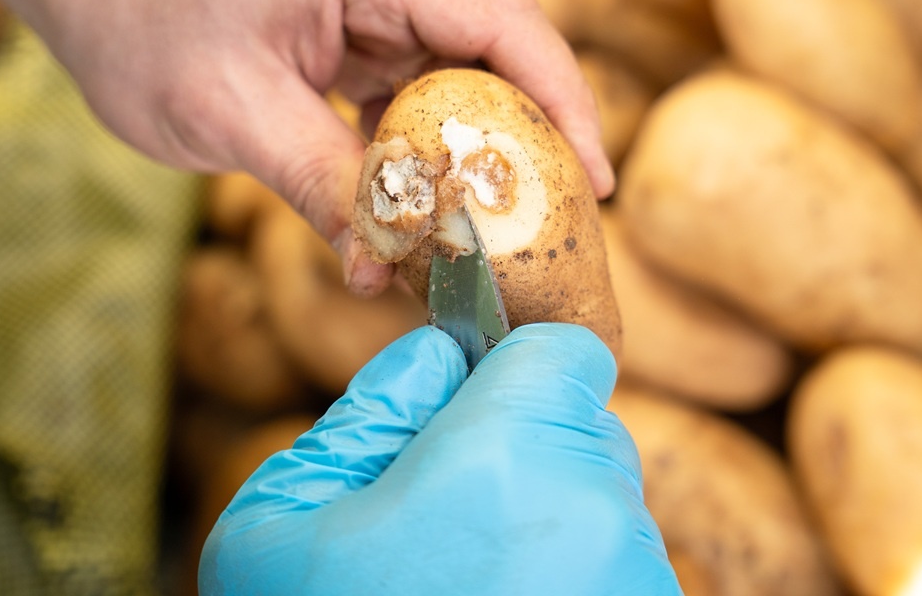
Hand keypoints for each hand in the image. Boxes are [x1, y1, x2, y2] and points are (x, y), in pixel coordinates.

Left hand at [0, 0, 613, 295]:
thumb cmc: (141, 19)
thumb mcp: (230, 116)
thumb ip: (325, 188)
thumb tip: (390, 271)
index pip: (502, 21)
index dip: (562, 104)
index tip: (592, 185)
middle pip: (501, 43)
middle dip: (523, 140)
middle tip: (544, 232)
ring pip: (468, 61)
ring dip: (472, 144)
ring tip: (481, 229)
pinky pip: (429, 65)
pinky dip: (430, 131)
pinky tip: (420, 192)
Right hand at [198, 323, 681, 595]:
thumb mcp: (285, 521)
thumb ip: (369, 412)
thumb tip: (436, 359)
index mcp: (507, 452)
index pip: (566, 350)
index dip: (513, 369)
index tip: (472, 409)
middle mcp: (596, 509)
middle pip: (580, 424)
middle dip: (521, 447)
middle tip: (446, 522)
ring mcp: (636, 578)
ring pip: (598, 499)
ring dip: (545, 518)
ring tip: (468, 587)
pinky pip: (616, 564)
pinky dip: (569, 575)